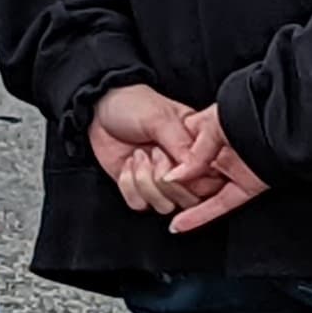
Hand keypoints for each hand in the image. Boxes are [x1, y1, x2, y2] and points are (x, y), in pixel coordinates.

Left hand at [90, 84, 218, 216]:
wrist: (100, 110)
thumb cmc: (134, 105)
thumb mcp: (160, 118)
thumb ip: (180, 144)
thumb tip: (195, 168)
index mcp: (198, 149)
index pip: (211, 178)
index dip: (193, 177)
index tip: (173, 160)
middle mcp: (184, 170)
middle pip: (190, 199)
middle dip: (164, 178)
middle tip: (154, 151)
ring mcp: (163, 182)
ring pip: (165, 206)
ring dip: (144, 181)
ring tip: (138, 155)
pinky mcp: (141, 190)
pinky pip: (140, 205)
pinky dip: (128, 186)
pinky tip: (128, 164)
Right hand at [163, 107, 270, 235]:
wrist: (280, 119)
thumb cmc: (249, 111)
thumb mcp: (212, 124)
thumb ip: (193, 152)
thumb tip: (173, 176)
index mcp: (209, 132)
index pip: (181, 151)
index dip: (164, 160)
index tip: (147, 164)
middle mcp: (220, 154)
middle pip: (190, 177)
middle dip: (170, 186)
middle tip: (153, 187)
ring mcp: (232, 171)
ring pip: (202, 193)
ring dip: (181, 203)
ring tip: (161, 205)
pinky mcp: (246, 187)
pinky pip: (220, 205)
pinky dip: (200, 216)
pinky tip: (181, 224)